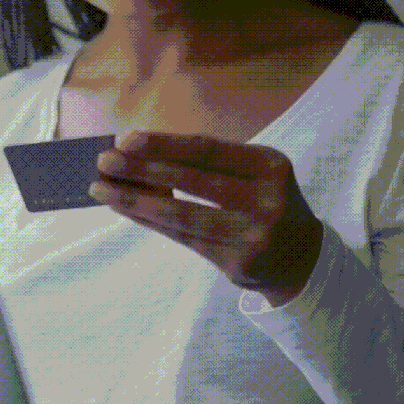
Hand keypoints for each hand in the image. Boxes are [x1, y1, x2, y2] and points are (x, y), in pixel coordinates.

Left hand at [89, 132, 323, 303]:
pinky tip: (126, 210)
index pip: (207, 150)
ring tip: (102, 189)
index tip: (127, 139)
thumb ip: (208, 164)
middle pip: (191, 181)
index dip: (164, 144)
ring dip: (136, 201)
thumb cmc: (264, 201)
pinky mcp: (238, 264)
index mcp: (270, 165)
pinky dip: (150, 222)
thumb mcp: (254, 172)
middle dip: (141, 170)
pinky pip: (182, 239)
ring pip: (181, 215)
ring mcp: (254, 235)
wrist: (302, 259)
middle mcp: (266, 199)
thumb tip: (139, 155)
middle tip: (104, 161)